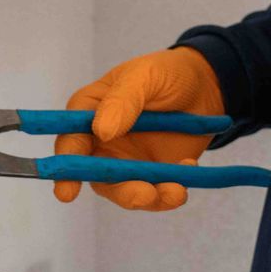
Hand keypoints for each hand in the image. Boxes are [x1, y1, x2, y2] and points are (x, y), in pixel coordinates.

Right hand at [57, 46, 225, 210]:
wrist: (204, 87)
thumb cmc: (165, 74)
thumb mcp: (144, 75)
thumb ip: (123, 99)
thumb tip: (101, 130)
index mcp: (89, 113)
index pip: (71, 141)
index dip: (66, 166)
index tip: (67, 192)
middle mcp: (102, 143)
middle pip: (97, 176)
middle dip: (120, 192)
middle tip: (143, 195)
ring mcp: (128, 163)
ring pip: (127, 191)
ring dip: (149, 197)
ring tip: (175, 191)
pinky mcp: (153, 175)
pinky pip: (157, 194)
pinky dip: (171, 191)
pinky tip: (189, 167)